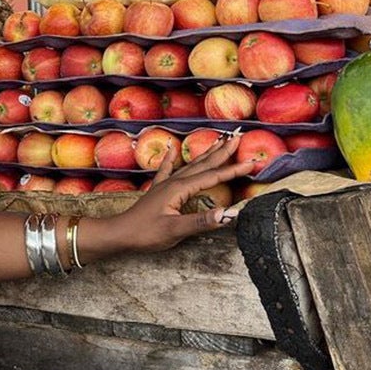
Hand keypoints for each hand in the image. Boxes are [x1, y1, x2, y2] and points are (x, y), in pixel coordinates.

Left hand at [96, 132, 257, 256]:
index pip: (212, 177)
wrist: (119, 233)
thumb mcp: (175, 230)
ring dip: (206, 153)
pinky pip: (166, 169)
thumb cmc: (145, 233)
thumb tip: (228, 214)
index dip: (233, 170)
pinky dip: (170, 158)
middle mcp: (173, 182)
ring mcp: (165, 184)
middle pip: (203, 164)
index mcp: (180, 189)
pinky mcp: (157, 190)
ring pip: (190, 165)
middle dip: (223, 151)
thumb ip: (202, 221)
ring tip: (219, 140)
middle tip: (239, 135)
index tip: (252, 163)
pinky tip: (170, 148)